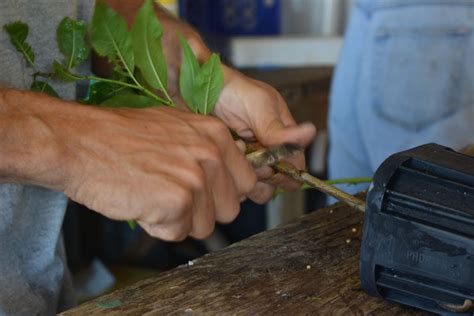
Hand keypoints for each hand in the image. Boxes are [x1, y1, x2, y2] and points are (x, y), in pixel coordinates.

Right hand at [0, 90, 255, 240]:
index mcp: (216, 135)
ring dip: (179, 220)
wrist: (80, 141)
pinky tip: (140, 203)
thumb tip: (230, 176)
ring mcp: (196, 178)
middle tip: (170, 195)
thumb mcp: (175, 128)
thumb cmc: (120, 137)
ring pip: (205, 226)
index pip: (246, 182)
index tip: (204, 195)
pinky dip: (157, 226)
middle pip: (230, 209)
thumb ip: (207, 150)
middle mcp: (212, 154)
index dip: (223, 194)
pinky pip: (178, 233)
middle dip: (202, 211)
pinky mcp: (177, 201)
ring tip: (151, 195)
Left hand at [214, 68, 315, 202]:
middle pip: (279, 179)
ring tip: (239, 161)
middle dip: (268, 176)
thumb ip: (279, 129)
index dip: (287, 170)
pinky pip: (240, 182)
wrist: (202, 90)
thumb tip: (310, 133)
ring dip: (251, 179)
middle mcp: (269, 150)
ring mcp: (251, 158)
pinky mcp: (233, 164)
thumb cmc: (235, 91)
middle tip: (254, 164)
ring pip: (259, 184)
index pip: (295, 164)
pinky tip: (227, 162)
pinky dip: (235, 178)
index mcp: (284, 135)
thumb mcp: (259, 107)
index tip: (272, 166)